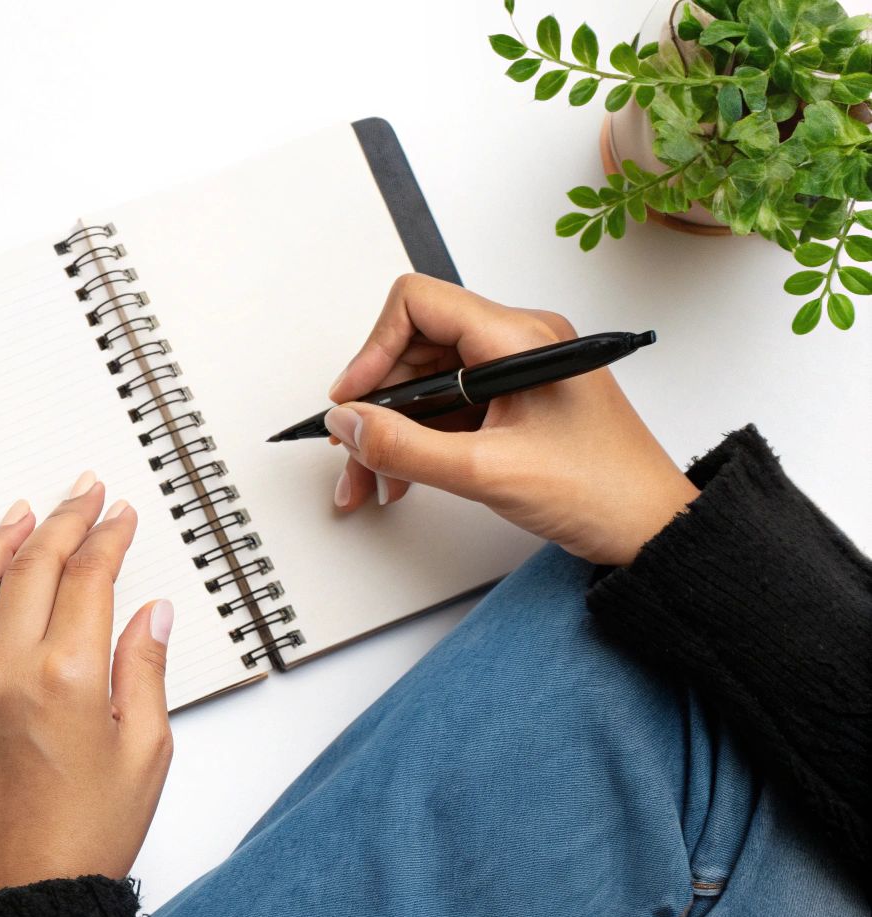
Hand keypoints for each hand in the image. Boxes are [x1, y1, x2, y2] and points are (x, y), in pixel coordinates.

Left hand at [0, 473, 173, 895]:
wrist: (25, 898)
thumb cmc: (86, 839)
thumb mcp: (147, 753)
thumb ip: (146, 671)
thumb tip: (150, 615)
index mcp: (66, 676)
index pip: (87, 575)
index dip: (107, 535)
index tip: (120, 516)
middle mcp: (6, 672)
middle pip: (30, 565)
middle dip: (62, 519)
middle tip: (82, 495)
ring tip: (19, 518)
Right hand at [325, 274, 697, 565]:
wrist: (652, 527)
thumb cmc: (602, 491)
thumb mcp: (488, 473)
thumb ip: (406, 447)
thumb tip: (350, 424)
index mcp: (519, 338)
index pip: (418, 304)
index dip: (373, 348)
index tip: (354, 399)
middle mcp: (516, 343)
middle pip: (414, 346)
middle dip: (376, 403)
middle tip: (354, 450)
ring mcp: (514, 371)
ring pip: (425, 381)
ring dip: (392, 428)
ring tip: (375, 477)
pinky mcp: (513, 399)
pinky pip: (448, 405)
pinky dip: (419, 438)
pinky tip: (404, 475)